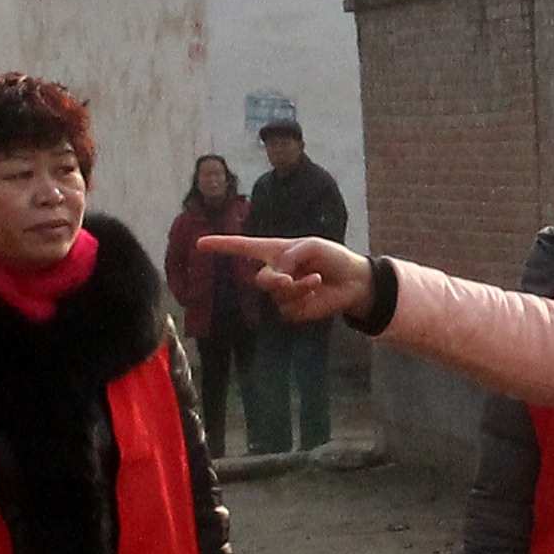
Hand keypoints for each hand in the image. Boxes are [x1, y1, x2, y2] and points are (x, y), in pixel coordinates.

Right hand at [217, 235, 372, 323]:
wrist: (354, 281)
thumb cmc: (333, 257)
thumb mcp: (313, 245)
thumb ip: (290, 254)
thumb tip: (276, 275)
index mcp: (275, 252)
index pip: (242, 248)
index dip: (221, 245)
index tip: (199, 243)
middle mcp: (275, 272)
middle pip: (260, 279)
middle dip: (274, 279)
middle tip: (290, 278)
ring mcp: (282, 293)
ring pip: (276, 295)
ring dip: (297, 287)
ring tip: (315, 279)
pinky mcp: (293, 310)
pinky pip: (288, 308)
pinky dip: (303, 298)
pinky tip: (316, 292)